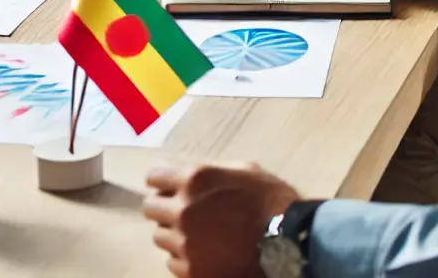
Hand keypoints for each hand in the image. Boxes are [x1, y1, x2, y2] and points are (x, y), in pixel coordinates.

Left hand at [144, 162, 299, 277]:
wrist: (287, 239)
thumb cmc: (269, 199)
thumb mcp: (243, 170)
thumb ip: (212, 171)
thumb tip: (190, 174)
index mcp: (194, 179)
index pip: (154, 177)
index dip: (162, 181)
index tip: (168, 186)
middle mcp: (183, 210)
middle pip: (150, 208)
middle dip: (164, 207)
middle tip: (183, 211)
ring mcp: (184, 243)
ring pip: (160, 237)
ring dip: (174, 233)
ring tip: (199, 233)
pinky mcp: (190, 270)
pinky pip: (173, 262)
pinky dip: (185, 257)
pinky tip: (206, 252)